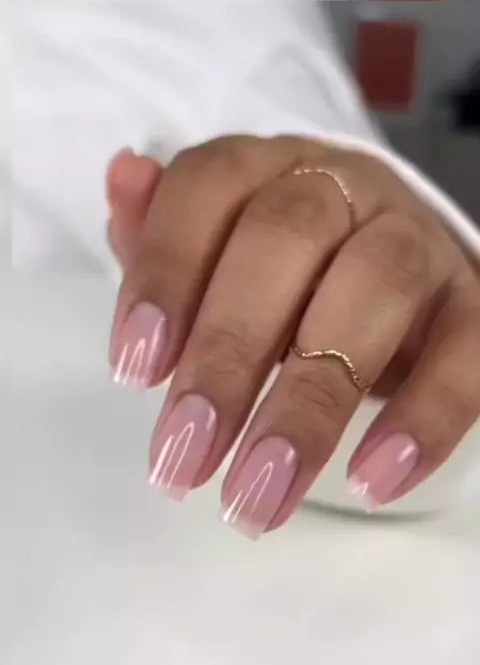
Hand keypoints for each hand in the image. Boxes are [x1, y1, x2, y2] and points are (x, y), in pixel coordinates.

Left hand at [107, 136, 479, 537]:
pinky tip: (374, 481)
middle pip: (290, 240)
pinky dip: (424, 418)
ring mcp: (420, 244)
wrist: (399, 284)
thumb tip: (124, 178)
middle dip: (228, 356)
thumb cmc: (287, 278)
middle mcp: (350, 189)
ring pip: (377, 289)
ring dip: (312, 401)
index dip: (167, 270)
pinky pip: (467, 353)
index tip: (135, 370)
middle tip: (185, 459)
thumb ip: (164, 235)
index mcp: (272, 170)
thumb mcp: (217, 257)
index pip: (211, 186)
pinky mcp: (473, 308)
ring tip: (262, 493)